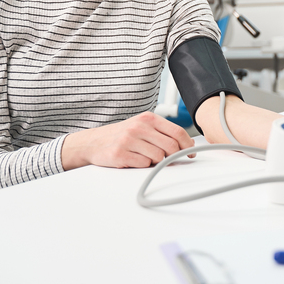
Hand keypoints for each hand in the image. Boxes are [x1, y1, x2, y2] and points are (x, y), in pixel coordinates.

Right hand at [61, 111, 194, 169]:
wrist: (92, 142)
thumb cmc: (121, 135)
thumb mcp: (142, 127)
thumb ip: (163, 132)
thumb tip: (188, 143)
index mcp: (148, 118)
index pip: (177, 132)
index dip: (187, 145)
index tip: (190, 153)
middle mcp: (139, 127)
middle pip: (171, 146)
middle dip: (172, 156)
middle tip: (167, 160)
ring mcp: (129, 140)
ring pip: (158, 157)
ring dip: (155, 162)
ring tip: (144, 157)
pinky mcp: (120, 154)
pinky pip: (143, 164)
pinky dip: (142, 166)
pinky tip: (134, 160)